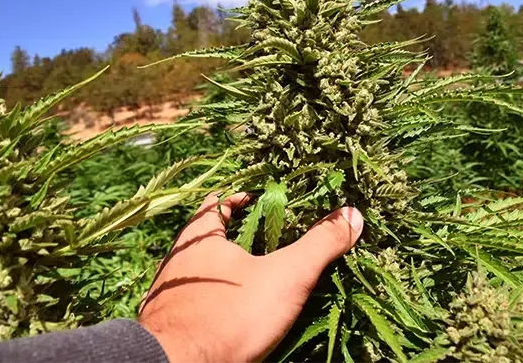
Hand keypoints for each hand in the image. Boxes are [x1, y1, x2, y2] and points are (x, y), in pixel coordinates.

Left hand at [137, 192, 363, 362]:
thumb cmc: (230, 315)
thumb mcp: (286, 277)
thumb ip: (318, 245)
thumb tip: (352, 214)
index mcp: (199, 237)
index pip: (217, 203)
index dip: (242, 198)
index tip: (265, 201)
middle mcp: (178, 260)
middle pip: (210, 238)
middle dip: (239, 238)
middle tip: (272, 242)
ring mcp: (170, 295)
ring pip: (203, 274)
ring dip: (228, 273)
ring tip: (259, 279)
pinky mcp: (171, 325)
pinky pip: (197, 304)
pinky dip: (217, 303)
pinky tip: (237, 314)